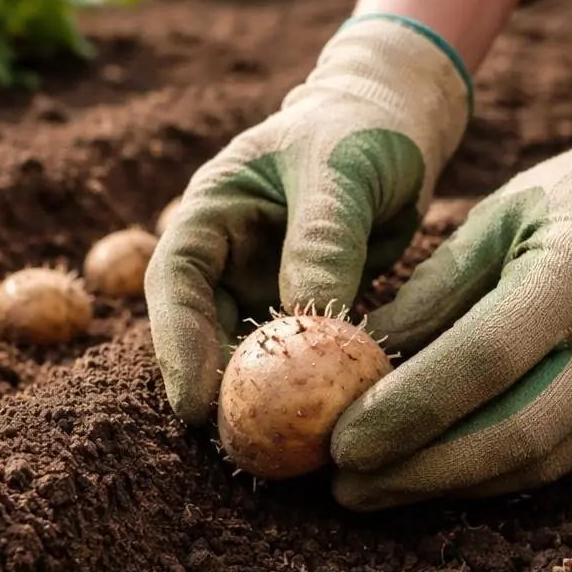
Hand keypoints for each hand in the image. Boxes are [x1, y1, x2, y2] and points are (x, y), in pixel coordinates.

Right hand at [144, 15, 472, 424]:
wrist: (396, 122)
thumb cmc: (361, 128)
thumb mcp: (342, 171)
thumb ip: (323, 237)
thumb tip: (308, 315)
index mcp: (209, 211)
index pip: (175, 282)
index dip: (176, 346)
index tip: (193, 403)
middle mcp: (225, 255)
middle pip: (202, 331)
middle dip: (214, 389)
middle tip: (238, 445)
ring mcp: (260, 284)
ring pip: (246, 351)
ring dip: (259, 397)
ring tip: (280, 449)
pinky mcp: (302, 306)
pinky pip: (295, 355)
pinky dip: (305, 387)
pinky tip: (326, 423)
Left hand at [330, 67, 571, 509]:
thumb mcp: (499, 216)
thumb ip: (435, 289)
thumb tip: (356, 356)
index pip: (486, 358)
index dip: (411, 407)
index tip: (343, 438)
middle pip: (513, 431)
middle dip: (420, 469)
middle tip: (342, 485)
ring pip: (534, 461)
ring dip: (446, 487)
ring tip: (369, 492)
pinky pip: (554, 461)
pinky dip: (485, 479)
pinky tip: (426, 480)